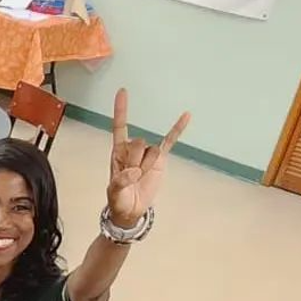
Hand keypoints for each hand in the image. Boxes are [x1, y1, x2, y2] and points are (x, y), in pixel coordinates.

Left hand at [107, 89, 189, 226]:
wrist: (131, 209)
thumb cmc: (118, 199)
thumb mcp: (114, 193)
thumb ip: (120, 181)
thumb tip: (134, 171)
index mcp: (118, 152)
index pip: (120, 127)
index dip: (121, 110)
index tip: (123, 91)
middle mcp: (133, 148)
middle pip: (139, 143)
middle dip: (136, 161)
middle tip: (132, 176)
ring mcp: (147, 153)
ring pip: (152, 151)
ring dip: (148, 166)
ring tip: (141, 178)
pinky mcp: (160, 159)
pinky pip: (170, 142)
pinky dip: (178, 130)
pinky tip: (186, 115)